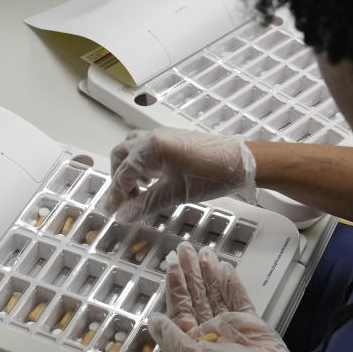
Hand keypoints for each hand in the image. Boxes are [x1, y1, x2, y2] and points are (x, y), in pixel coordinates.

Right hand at [98, 128, 256, 222]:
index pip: (123, 173)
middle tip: (124, 202)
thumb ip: (146, 204)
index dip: (115, 195)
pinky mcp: (174, 140)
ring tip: (139, 192)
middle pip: (122, 156)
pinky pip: (147, 148)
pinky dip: (143, 164)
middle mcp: (153, 137)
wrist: (242, 163)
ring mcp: (164, 135)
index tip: (110, 211)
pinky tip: (153, 180)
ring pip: (133, 149)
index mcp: (151, 147)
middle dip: (119, 179)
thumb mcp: (175, 194)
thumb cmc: (212, 175)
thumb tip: (124, 216)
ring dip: (130, 169)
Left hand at [148, 242, 321, 351]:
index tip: (170, 263)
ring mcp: (229, 325)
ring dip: (208, 273)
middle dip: (189, 272)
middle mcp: (208, 332)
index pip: (179, 307)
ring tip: (204, 251)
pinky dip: (231, 283)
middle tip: (185, 248)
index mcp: (191, 342)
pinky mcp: (249, 321)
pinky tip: (224, 267)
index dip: (174, 285)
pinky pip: (238, 297)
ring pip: (215, 293)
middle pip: (196, 296)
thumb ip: (172, 337)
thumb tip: (153, 319)